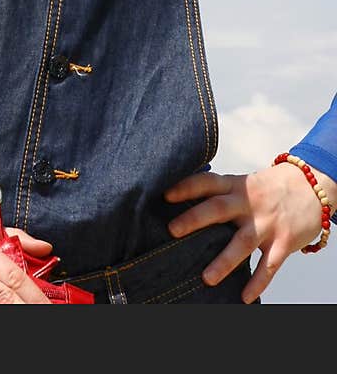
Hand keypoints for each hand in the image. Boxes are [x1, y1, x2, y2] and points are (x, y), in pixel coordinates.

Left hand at [163, 163, 334, 302]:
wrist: (313, 186)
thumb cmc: (272, 187)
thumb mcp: (246, 182)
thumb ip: (223, 193)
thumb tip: (189, 205)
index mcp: (237, 185)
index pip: (208, 183)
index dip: (186, 187)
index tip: (165, 196)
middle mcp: (249, 203)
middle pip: (218, 209)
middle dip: (195, 219)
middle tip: (173, 231)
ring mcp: (267, 223)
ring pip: (242, 243)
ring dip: (223, 261)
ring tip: (206, 278)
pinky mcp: (284, 242)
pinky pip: (269, 265)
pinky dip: (258, 283)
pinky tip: (244, 297)